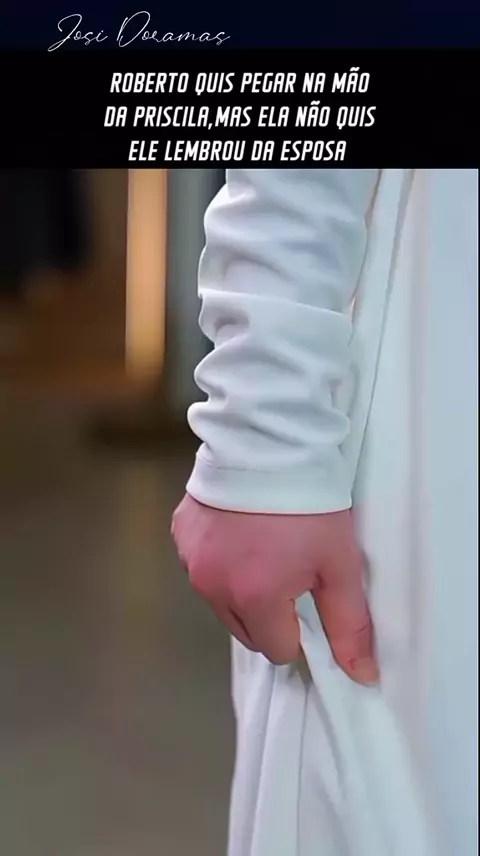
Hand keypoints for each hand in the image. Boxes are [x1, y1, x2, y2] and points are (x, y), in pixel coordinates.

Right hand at [171, 494, 378, 684]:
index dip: (299, 632)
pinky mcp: (180, 533)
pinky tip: (238, 531)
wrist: (266, 440)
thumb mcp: (338, 563)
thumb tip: (361, 676)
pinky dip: (219, 560)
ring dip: (240, 589)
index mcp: (253, 599)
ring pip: (220, 600)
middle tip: (290, 574)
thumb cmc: (308, 503)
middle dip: (269, 614)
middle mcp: (212, 587)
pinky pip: (201, 566)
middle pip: (245, 629)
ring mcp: (190, 560)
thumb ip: (348, 622)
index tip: (309, 600)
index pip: (277, 649)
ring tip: (263, 548)